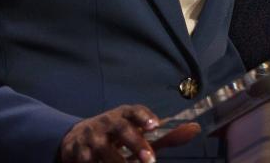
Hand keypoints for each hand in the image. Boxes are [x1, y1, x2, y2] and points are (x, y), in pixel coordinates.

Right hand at [59, 104, 200, 162]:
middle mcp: (106, 123)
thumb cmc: (115, 135)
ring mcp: (91, 139)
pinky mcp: (79, 155)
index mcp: (122, 115)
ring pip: (105, 151)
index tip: (155, 125)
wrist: (75, 139)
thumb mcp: (136, 132)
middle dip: (135, 143)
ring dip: (118, 162)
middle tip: (150, 159)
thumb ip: (164, 135)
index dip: (144, 116)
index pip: (133, 111)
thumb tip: (194, 129)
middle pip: (121, 129)